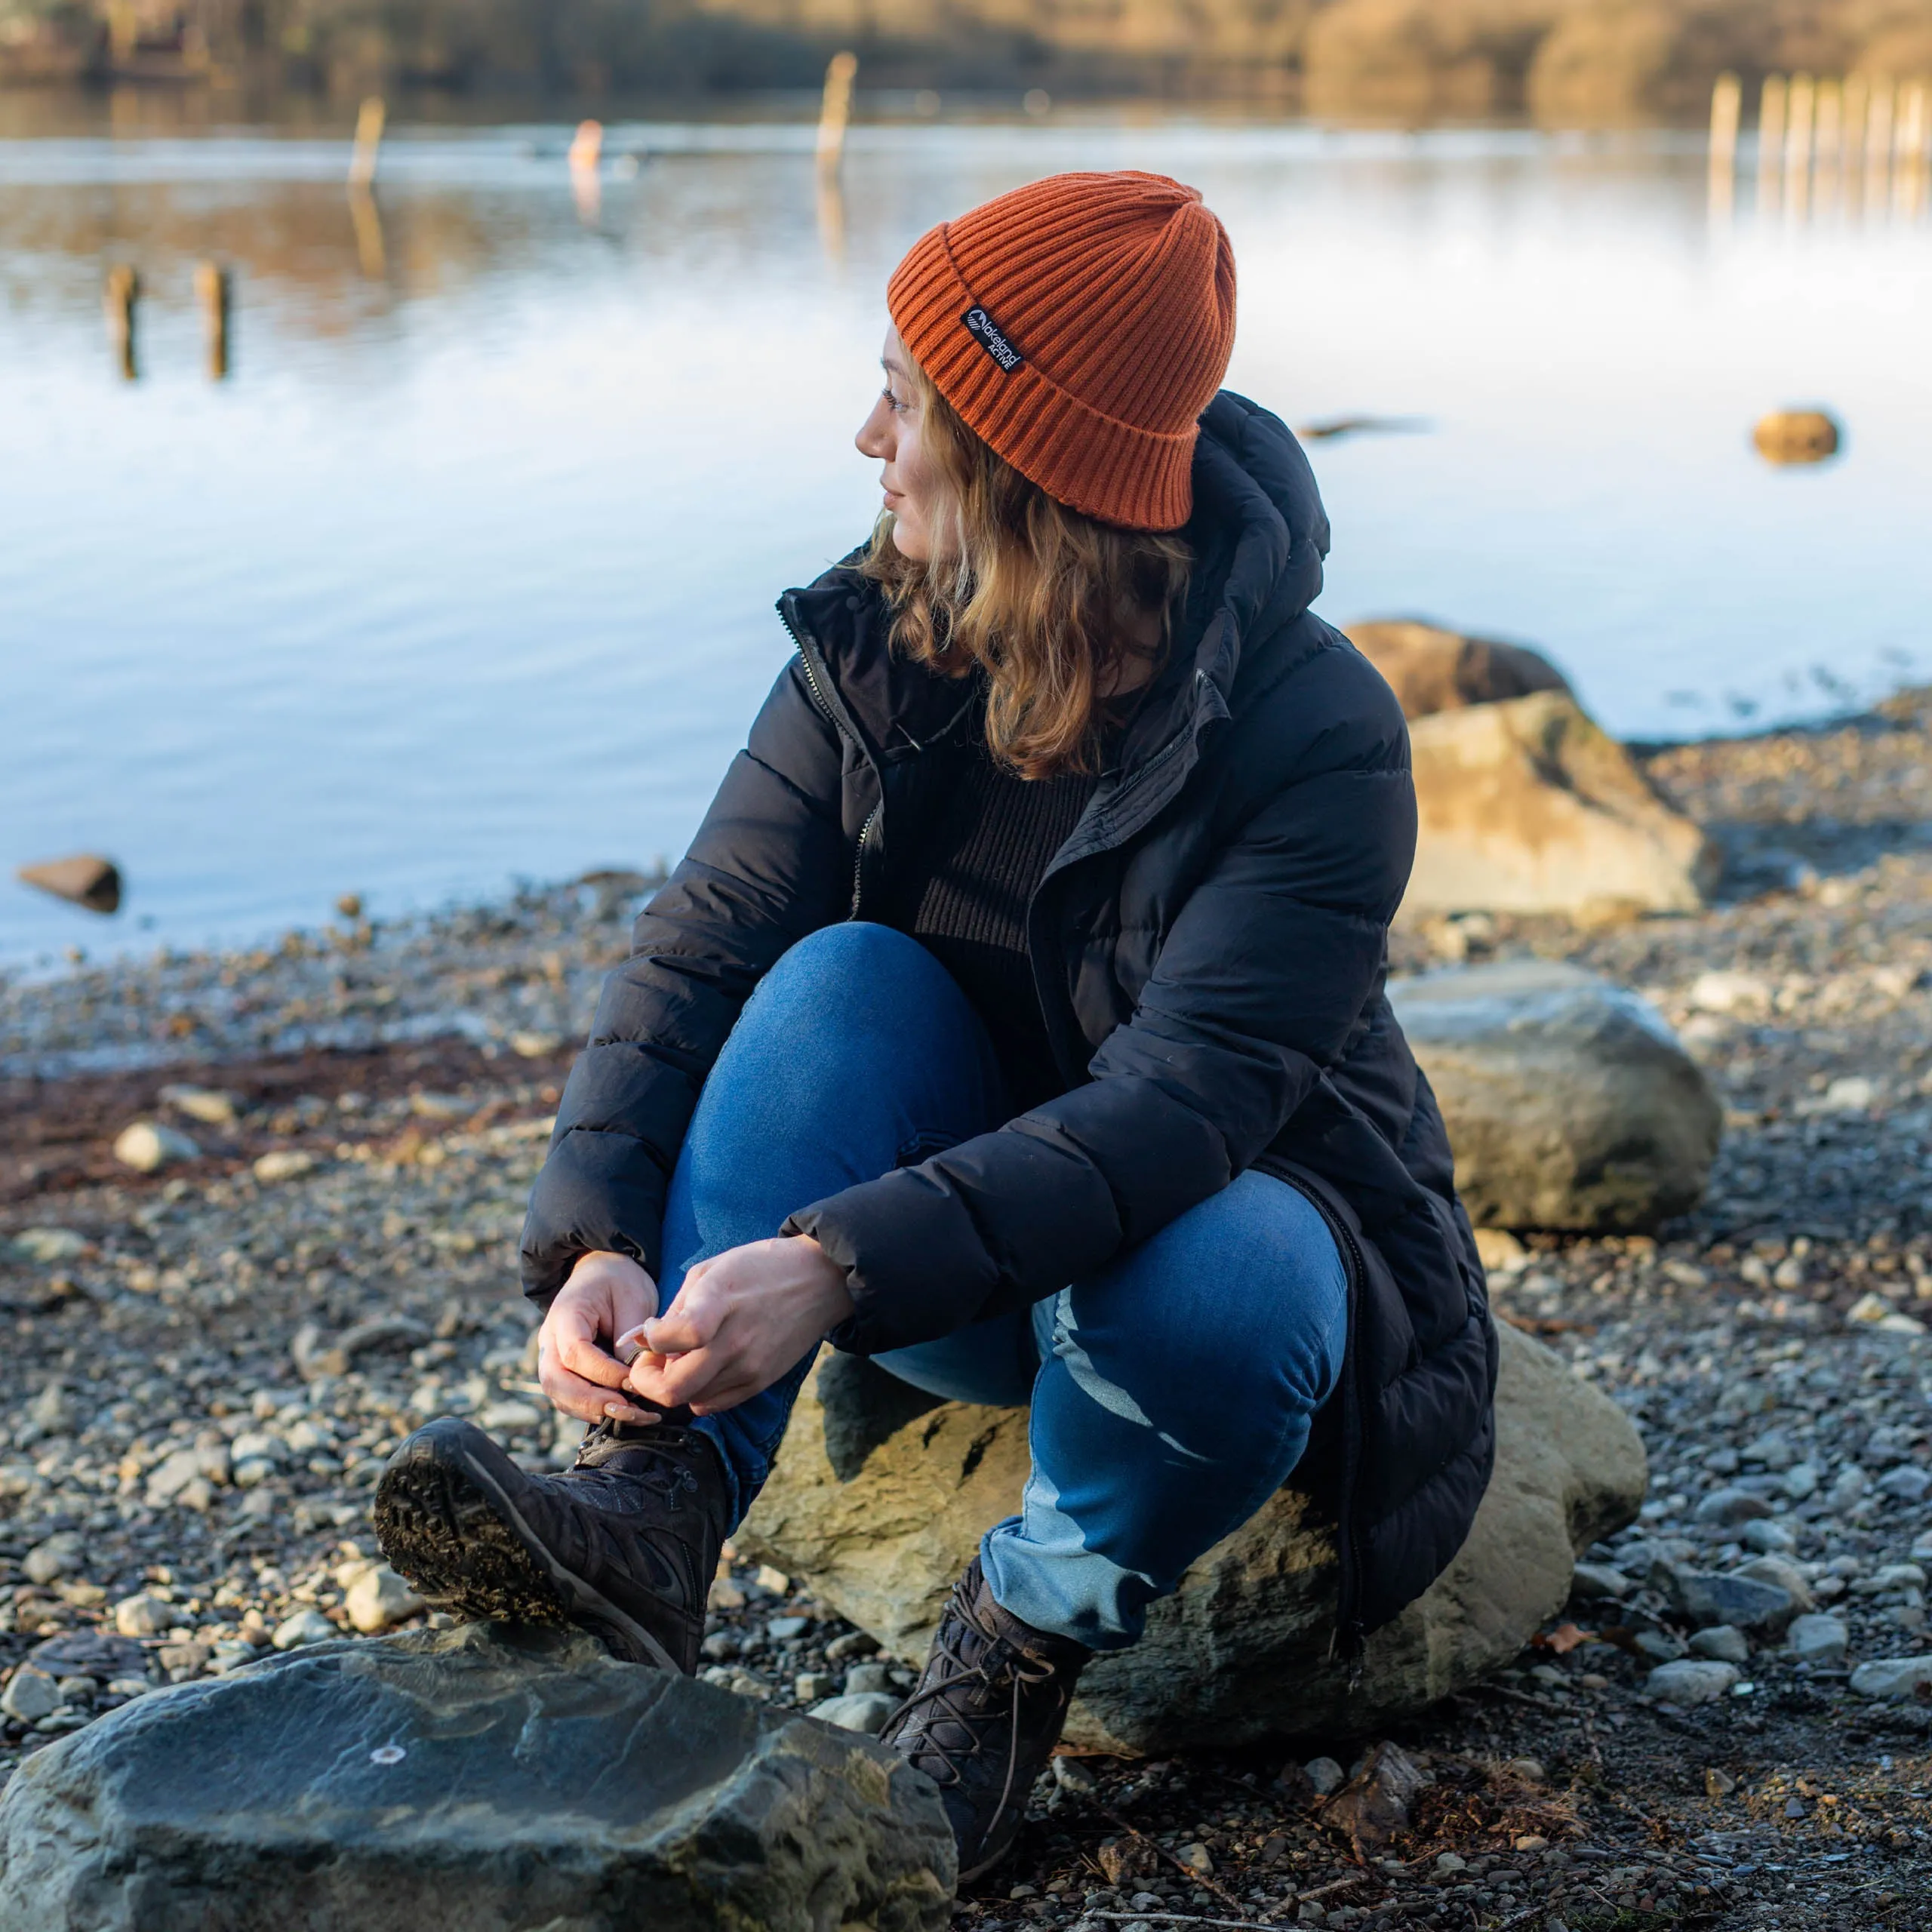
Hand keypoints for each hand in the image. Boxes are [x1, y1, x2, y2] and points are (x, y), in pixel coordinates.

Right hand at [538, 1249, 659, 1424]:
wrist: (602, 1270)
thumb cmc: (619, 1280)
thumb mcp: (632, 1296)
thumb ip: (629, 1336)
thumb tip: (632, 1378)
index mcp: (565, 1315)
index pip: (575, 1353)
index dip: (603, 1373)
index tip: (634, 1381)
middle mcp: (550, 1340)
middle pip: (555, 1382)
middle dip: (591, 1402)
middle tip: (628, 1410)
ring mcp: (552, 1357)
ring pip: (559, 1396)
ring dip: (593, 1412)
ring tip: (633, 1416)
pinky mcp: (564, 1370)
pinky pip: (570, 1398)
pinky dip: (593, 1410)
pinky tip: (624, 1412)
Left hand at [623, 1235, 853, 1416]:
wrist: (818, 1279)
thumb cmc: (758, 1267)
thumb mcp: (708, 1272)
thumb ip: (671, 1309)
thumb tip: (634, 1341)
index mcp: (719, 1302)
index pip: (675, 1338)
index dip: (650, 1341)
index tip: (652, 1331)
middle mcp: (734, 1341)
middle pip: (674, 1389)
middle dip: (648, 1382)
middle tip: (651, 1363)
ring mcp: (750, 1366)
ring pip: (690, 1401)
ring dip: (674, 1385)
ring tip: (682, 1359)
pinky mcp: (760, 1381)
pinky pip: (712, 1405)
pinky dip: (697, 1393)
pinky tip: (703, 1367)